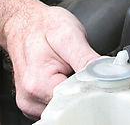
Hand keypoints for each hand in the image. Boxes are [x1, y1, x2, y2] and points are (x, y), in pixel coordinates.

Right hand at [0, 0, 99, 116]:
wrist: (22, 22)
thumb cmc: (42, 25)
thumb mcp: (69, 35)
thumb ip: (88, 59)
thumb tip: (107, 75)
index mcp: (38, 84)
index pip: (75, 101)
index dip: (90, 89)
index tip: (94, 76)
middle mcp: (30, 98)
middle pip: (68, 106)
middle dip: (80, 91)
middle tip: (78, 68)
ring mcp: (29, 102)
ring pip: (62, 107)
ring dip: (71, 92)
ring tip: (67, 71)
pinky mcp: (31, 102)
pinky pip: (54, 105)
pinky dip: (62, 94)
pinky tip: (60, 77)